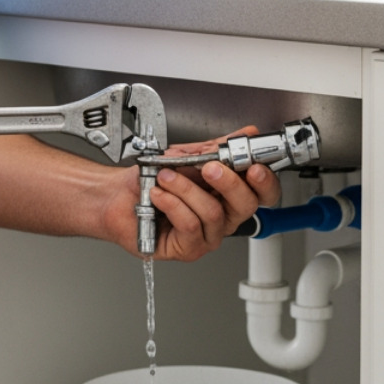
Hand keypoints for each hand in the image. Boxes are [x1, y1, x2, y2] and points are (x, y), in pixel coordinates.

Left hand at [103, 127, 281, 261]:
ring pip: (213, 212)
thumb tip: (247, 134)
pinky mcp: (187, 248)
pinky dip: (172, 204)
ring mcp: (207, 235)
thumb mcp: (188, 155)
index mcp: (230, 194)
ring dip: (186, 189)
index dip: (264, 181)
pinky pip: (189, 225)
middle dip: (228, 182)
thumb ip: (219, 147)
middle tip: (210, 167)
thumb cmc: (152, 179)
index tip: (253, 165)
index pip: (263, 192)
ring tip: (166, 177)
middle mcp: (223, 217)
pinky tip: (159, 195)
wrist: (119, 194)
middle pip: (246, 205)